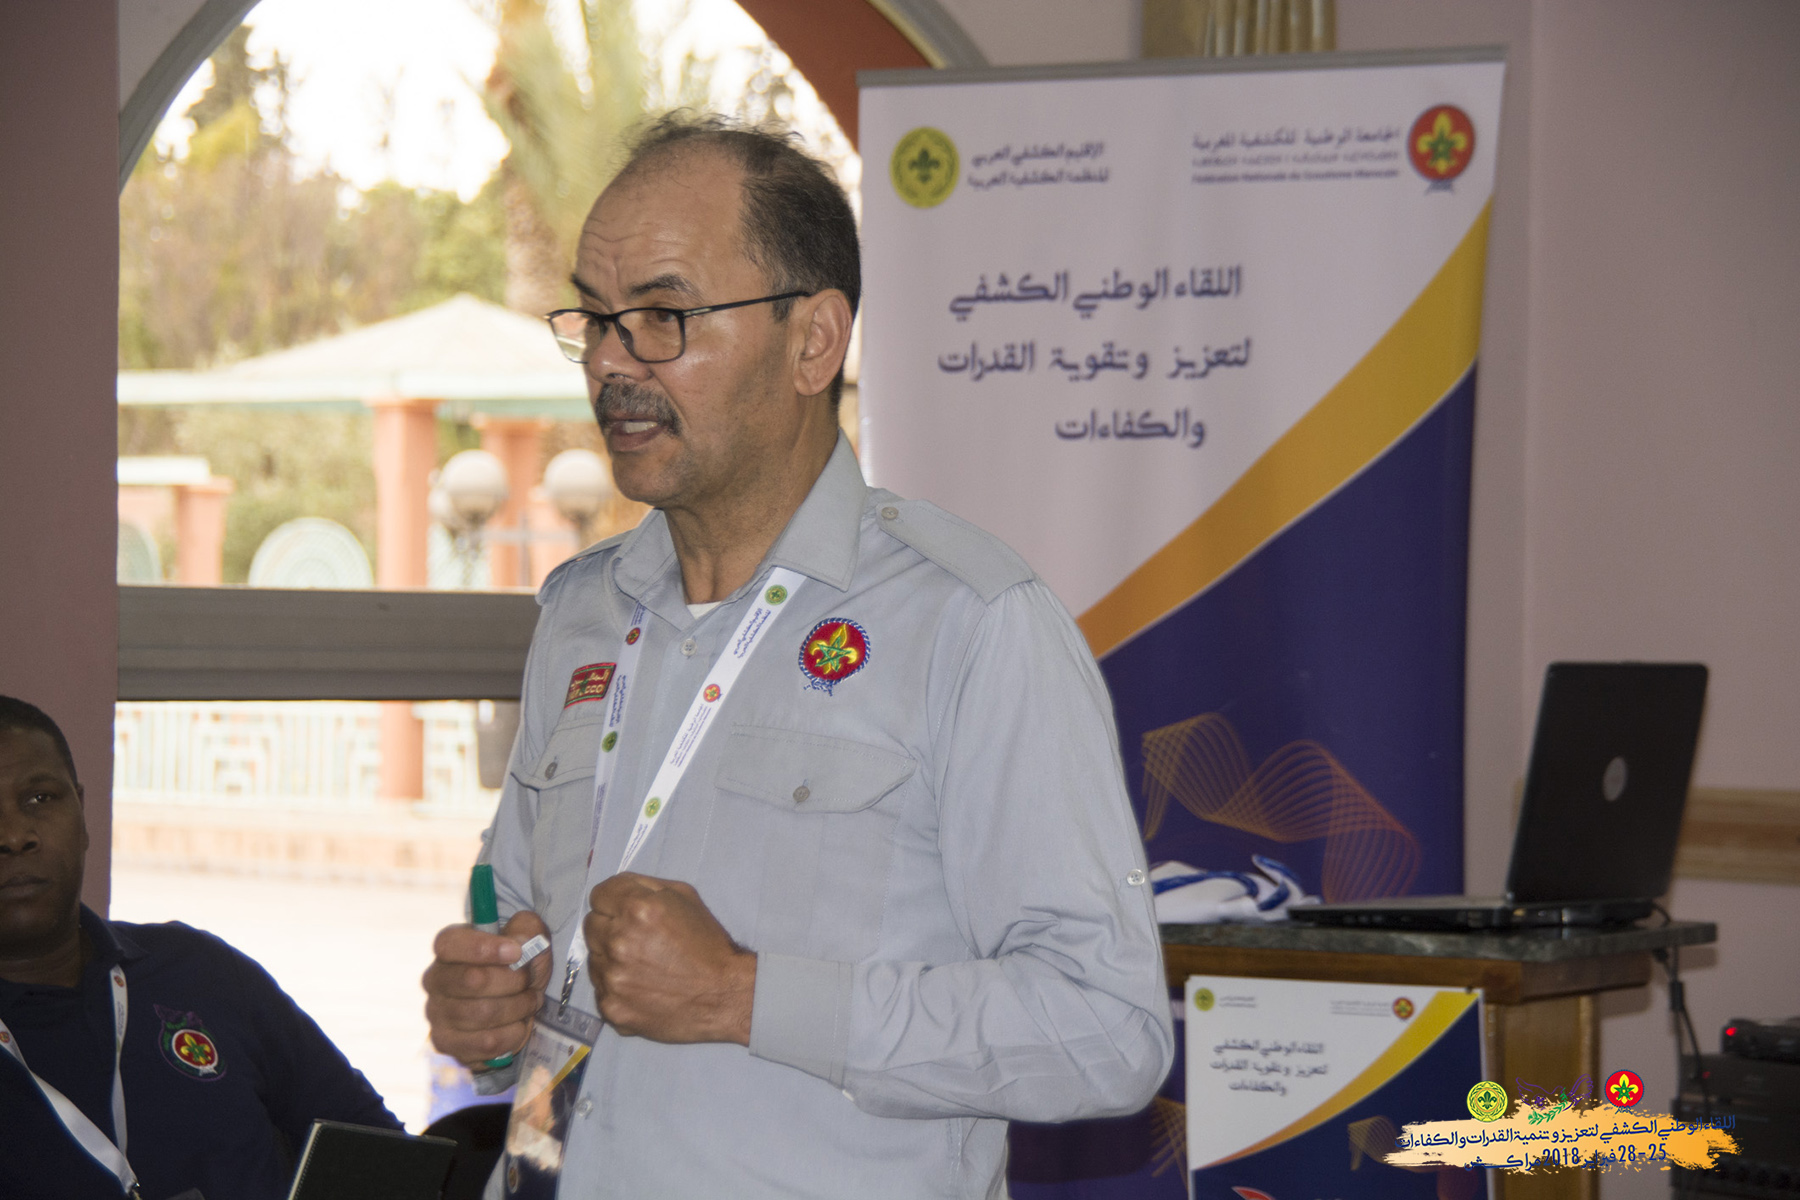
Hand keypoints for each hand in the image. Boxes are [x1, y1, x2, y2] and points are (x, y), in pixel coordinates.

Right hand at [423, 910, 551, 1066]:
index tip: (516, 952)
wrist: (516, 1007)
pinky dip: (512, 1033)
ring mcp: (436, 1013)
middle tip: (530, 981)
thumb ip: (527, 928)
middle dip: (514, 981)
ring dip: (518, 1007)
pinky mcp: (446, 1042)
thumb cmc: (516, 967)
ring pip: (483, 1013)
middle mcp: (435, 979)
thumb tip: (519, 942)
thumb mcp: (529, 938)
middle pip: (472, 980)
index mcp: (449, 947)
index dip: (483, 948)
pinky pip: (485, 1042)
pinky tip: (518, 1024)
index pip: (450, 944)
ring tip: (529, 1001)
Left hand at [583, 873, 754, 1044]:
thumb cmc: (707, 943)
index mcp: (637, 909)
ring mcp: (612, 979)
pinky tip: (641, 988)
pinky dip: (616, 988)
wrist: (724, 994)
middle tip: (637, 940)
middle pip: (590, 925)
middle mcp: (618, 941)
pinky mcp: (611, 1008)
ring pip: (593, 958)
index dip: (614, 902)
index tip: (627, 912)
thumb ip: (643, 886)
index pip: (598, 896)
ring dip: (611, 959)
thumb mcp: (684, 896)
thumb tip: (616, 890)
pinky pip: (600, 989)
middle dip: (610, 928)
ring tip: (642, 966)